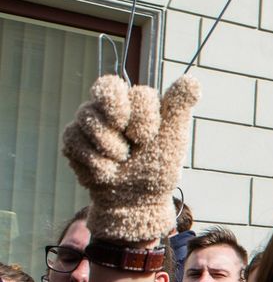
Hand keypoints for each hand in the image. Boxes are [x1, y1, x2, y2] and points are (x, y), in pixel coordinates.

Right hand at [61, 74, 199, 242]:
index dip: (142, 116)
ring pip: (87, 115)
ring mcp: (91, 120)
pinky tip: (105, 170)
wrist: (134, 201)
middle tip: (128, 140)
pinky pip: (72, 136)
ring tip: (121, 160)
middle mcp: (114, 106)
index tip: (147, 138)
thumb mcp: (172, 139)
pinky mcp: (73, 137)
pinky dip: (93, 159)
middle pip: (105, 87)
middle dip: (115, 114)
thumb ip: (179, 108)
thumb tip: (191, 80)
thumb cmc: (157, 169)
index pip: (138, 92)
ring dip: (108, 145)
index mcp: (141, 104)